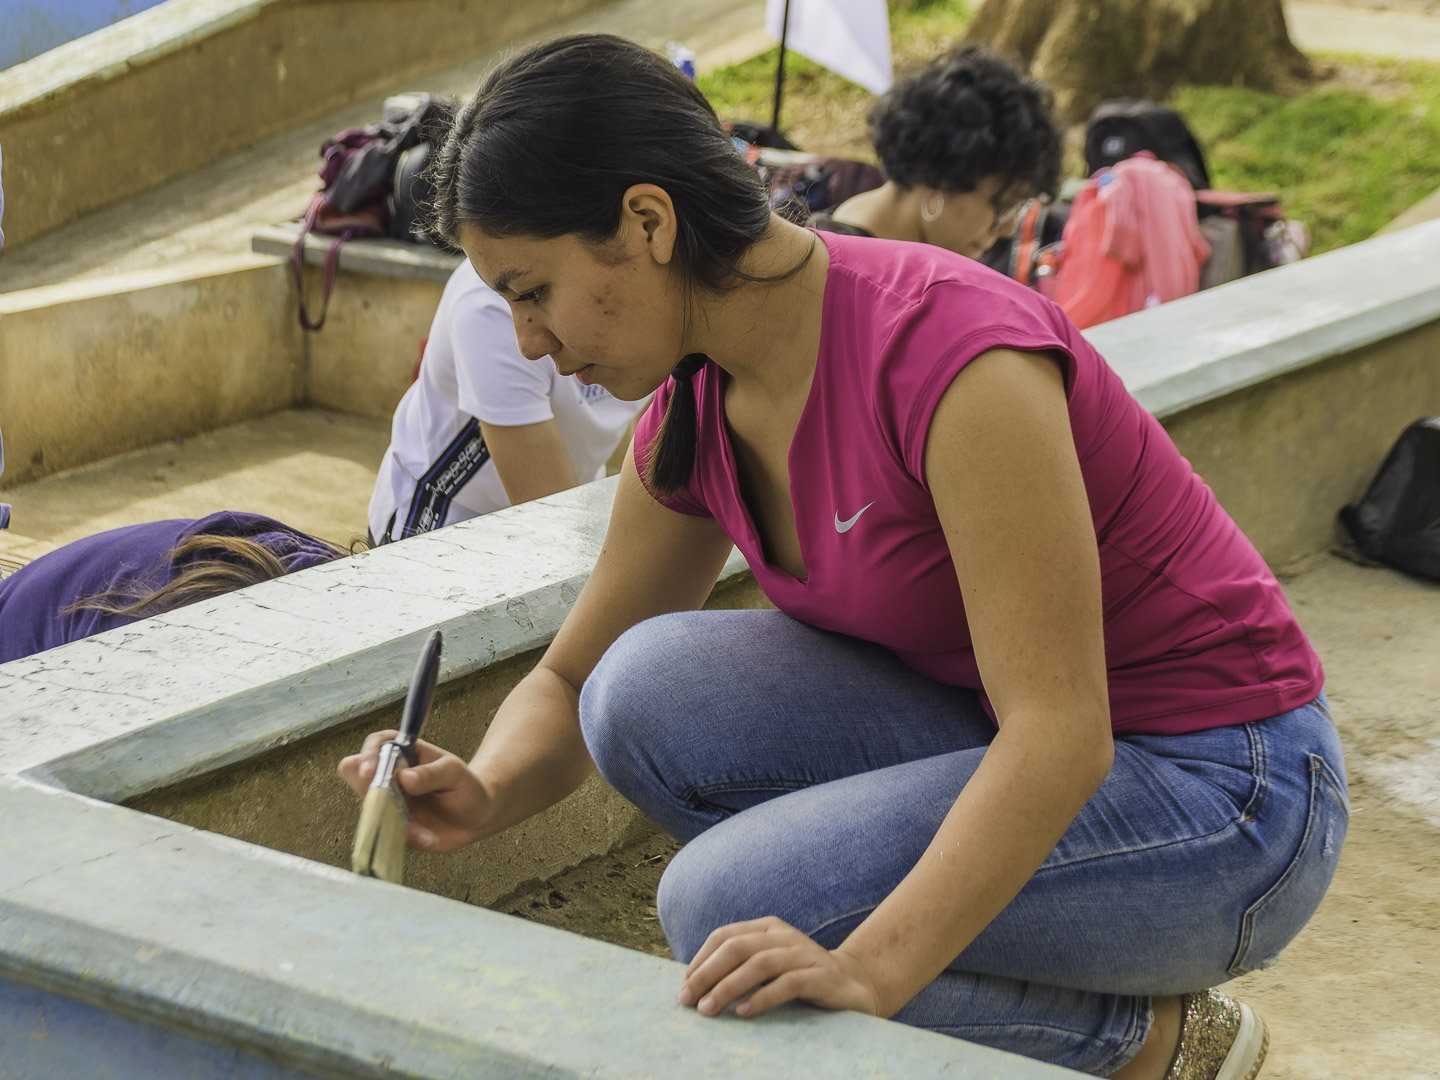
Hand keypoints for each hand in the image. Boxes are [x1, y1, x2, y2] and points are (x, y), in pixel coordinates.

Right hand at [338, 731, 489, 851]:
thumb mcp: (455, 773)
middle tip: (384, 800)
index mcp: (404, 753)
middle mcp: (389, 776)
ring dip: (390, 819)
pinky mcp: (392, 825)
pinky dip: (408, 836)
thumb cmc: (465, 786)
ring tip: (423, 829)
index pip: (376, 743)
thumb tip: (404, 778)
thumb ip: (431, 773)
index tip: (370, 772)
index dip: (369, 755)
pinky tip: (430, 838)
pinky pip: (386, 832)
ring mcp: (388, 801)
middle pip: (357, 774)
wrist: (475, 817)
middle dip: (365, 788)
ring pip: (369, 808)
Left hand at [677, 916, 880, 1019]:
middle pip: (736, 947)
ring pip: (759, 964)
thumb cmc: (800, 977)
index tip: (683, 988)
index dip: (700, 961)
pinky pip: (787, 983)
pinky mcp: (822, 976)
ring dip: (729, 987)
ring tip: (709, 1009)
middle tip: (688, 1000)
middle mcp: (783, 935)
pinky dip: (762, 998)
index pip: (724, 936)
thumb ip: (740, 967)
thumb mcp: (768, 966)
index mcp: (767, 928)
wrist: (854, 984)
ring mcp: (804, 954)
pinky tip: (744, 1013)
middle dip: (707, 973)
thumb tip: (694, 985)